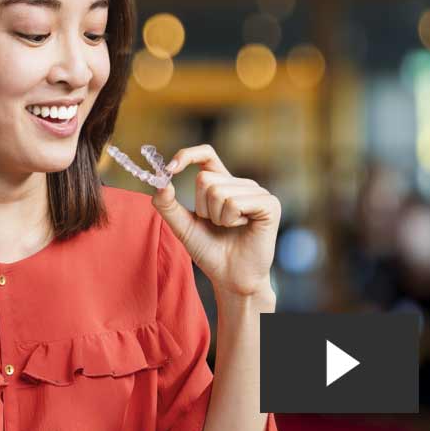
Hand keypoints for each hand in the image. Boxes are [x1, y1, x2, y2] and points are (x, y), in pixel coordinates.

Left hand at [151, 144, 279, 297]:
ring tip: (229, 228)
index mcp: (222, 183)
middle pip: (205, 178)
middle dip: (202, 207)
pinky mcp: (269, 204)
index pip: (205, 154)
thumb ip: (167, 204)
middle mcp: (241, 183)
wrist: (230, 277)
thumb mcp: (182, 225)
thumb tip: (160, 183)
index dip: (187, 155)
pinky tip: (242, 228)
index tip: (170, 169)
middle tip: (216, 224)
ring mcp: (257, 192)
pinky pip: (234, 202)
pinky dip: (230, 219)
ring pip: (218, 191)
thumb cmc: (209, 250)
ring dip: (216, 217)